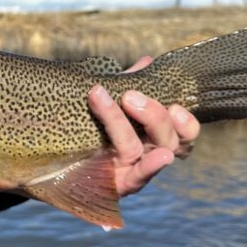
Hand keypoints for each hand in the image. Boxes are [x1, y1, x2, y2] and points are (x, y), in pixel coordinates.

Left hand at [87, 56, 200, 197]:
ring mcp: (135, 170)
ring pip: (148, 151)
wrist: (60, 161)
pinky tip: (160, 157)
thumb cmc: (92, 128)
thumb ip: (130, 85)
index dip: (186, 122)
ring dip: (134, 124)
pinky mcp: (120, 185)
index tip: (175, 105)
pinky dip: (152, 167)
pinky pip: (138, 177)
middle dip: (154, 114)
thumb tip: (146, 61)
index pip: (184, 132)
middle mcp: (150, 154)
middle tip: (130, 96)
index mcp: (153, 136)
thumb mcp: (112, 105)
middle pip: (169, 139)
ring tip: (124, 101)